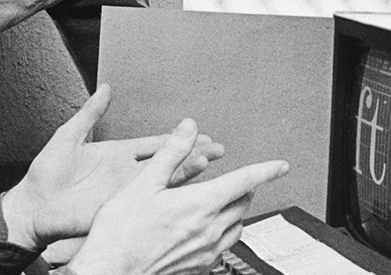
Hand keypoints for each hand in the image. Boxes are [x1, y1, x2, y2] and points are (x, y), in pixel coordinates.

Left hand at [1, 84, 224, 249]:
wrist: (34, 206)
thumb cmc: (45, 176)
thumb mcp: (68, 135)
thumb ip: (89, 113)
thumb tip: (104, 88)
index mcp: (116, 154)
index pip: (153, 143)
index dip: (175, 137)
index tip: (197, 131)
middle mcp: (126, 173)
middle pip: (166, 161)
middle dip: (192, 153)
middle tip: (217, 147)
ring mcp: (126, 191)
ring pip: (164, 179)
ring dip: (187, 170)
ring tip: (208, 160)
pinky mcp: (121, 206)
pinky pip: (150, 199)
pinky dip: (169, 191)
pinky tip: (186, 184)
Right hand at [67, 120, 288, 274]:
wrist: (110, 270)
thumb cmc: (121, 232)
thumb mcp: (143, 183)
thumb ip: (171, 153)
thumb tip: (188, 129)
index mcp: (200, 205)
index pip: (245, 182)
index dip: (266, 171)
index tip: (280, 166)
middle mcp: (209, 230)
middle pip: (244, 204)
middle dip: (247, 188)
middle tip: (242, 180)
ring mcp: (206, 251)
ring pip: (238, 227)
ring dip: (238, 211)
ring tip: (227, 202)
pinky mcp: (199, 267)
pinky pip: (224, 246)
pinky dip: (225, 232)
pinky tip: (209, 229)